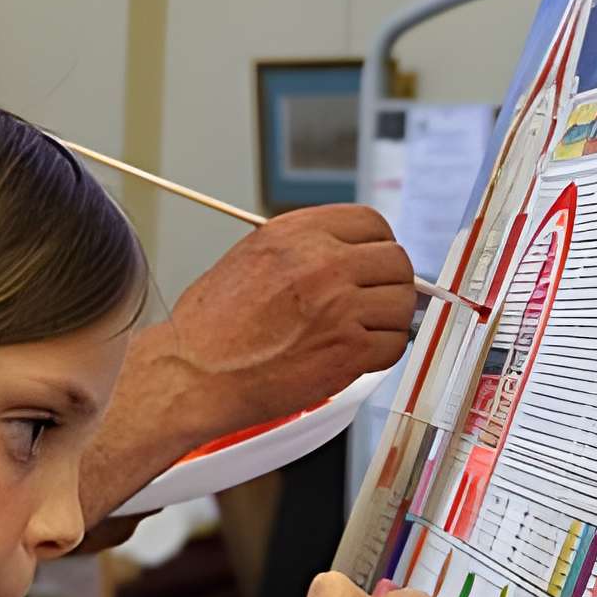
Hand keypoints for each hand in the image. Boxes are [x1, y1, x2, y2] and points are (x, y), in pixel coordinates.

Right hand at [163, 206, 416, 436]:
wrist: (194, 374)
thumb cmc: (212, 327)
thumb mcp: (252, 257)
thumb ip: (304, 249)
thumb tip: (351, 254)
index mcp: (297, 233)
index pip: (371, 222)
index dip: (378, 246)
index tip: (374, 264)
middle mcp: (322, 262)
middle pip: (396, 262)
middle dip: (390, 284)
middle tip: (373, 303)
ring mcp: (340, 305)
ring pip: (402, 304)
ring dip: (388, 321)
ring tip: (359, 332)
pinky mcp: (349, 349)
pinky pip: (394, 345)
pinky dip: (381, 354)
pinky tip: (353, 356)